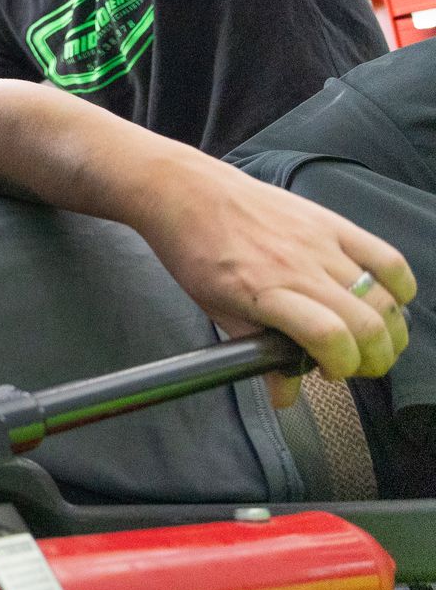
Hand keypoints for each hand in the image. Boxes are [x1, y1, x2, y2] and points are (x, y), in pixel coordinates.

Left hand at [131, 156, 414, 407]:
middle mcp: (297, 268)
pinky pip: (387, 258)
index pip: (328, 335)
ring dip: (389, 331)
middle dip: (373, 359)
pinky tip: (390, 304)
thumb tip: (285, 398)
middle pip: (367, 323)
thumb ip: (257, 353)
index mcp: (263, 292)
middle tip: (358, 366)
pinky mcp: (332, 223)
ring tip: (374, 341)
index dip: (343, 365)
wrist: (187, 192)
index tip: (330, 371)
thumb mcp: (215, 310)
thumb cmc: (195, 252)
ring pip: (384, 297)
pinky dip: (401, 287)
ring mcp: (320, 243)